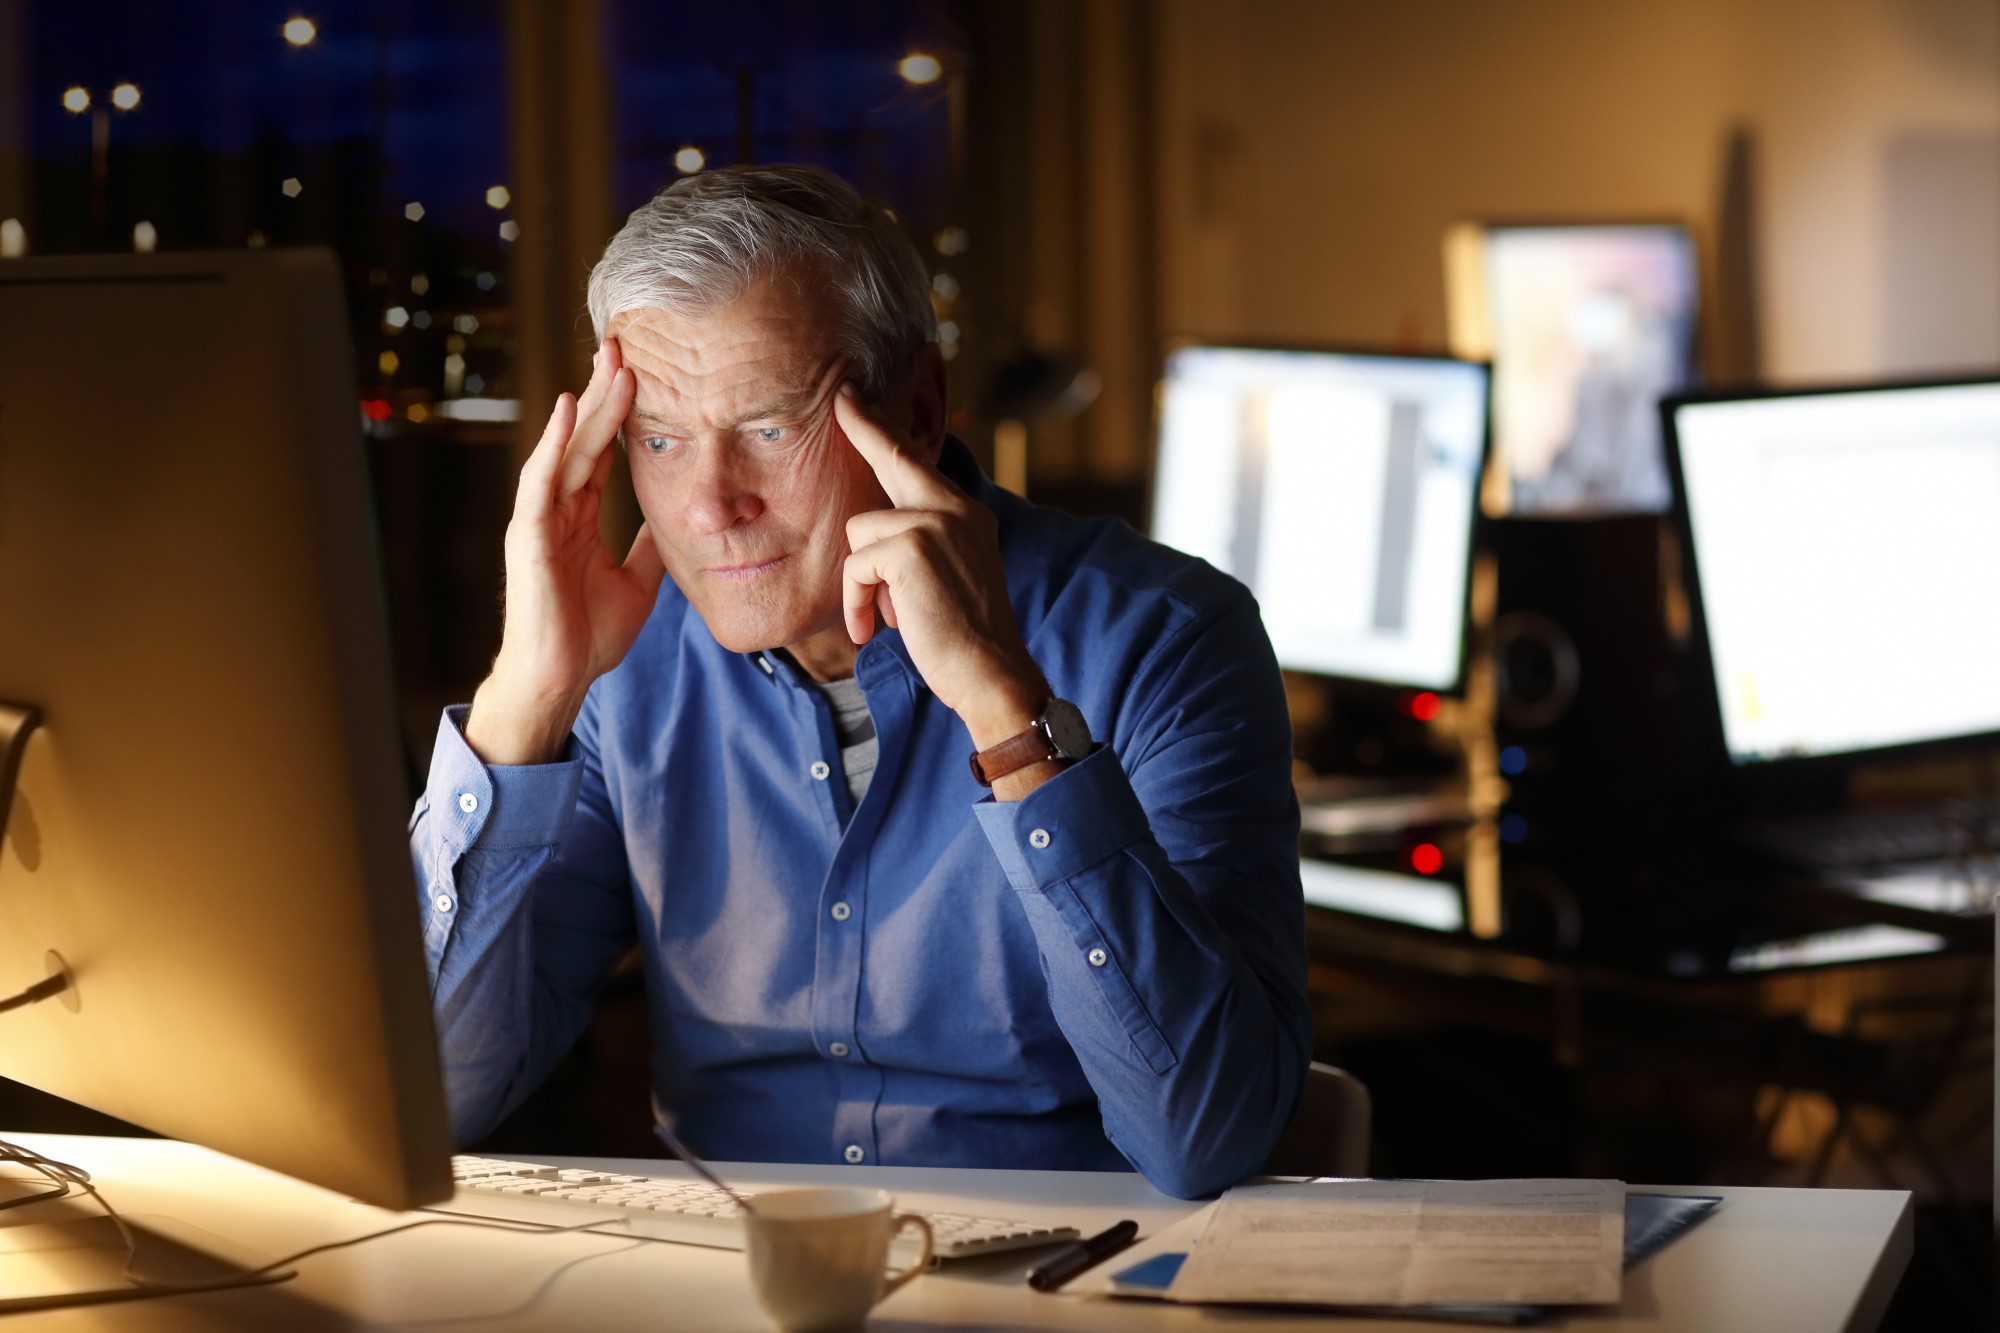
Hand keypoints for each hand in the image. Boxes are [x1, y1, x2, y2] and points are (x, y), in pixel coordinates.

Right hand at [466, 339, 667, 764]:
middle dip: (604, 394)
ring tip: (607, 364)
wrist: (560, 677)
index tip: (641, 375)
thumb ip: (648, 546)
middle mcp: (557, 509)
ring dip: (587, 406)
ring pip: (566, 448)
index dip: (619, 415)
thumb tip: (674, 521)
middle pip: (584, 439)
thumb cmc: (588, 635)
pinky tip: (569, 411)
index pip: (602, 453)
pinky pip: (541, 480)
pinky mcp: (527, 535)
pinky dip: (555, 444)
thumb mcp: (637, 582)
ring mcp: (539, 519)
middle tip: (623, 346)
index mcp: (579, 518)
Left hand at [835, 384, 1047, 752]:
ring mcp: (935, 523)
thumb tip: (872, 538)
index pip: (918, 463)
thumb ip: (921, 544)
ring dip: (861, 582)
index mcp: (967, 514)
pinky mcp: (911, 547)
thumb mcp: (948, 577)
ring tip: (886, 616)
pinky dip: (857, 602)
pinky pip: (856, 565)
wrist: (991, 671)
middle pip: (894, 458)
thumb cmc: (965, 638)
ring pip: (860, 531)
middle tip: (842, 398)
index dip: (883, 432)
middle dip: (865, 427)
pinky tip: (875, 629)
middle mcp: (956, 508)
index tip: (856, 402)